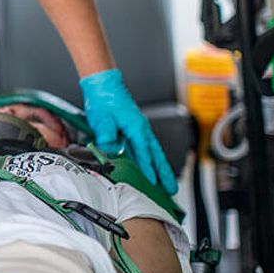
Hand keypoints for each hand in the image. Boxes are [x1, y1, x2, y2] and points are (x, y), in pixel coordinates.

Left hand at [79, 69, 177, 193]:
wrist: (103, 83)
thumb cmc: (104, 98)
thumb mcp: (102, 119)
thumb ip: (106, 136)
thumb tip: (109, 150)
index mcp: (136, 126)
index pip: (144, 151)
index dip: (148, 167)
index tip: (153, 182)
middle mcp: (141, 128)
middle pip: (156, 154)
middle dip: (164, 172)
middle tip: (171, 188)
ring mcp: (139, 128)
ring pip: (153, 152)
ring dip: (160, 167)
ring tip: (166, 183)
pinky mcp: (133, 128)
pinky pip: (145, 147)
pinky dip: (150, 159)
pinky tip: (150, 167)